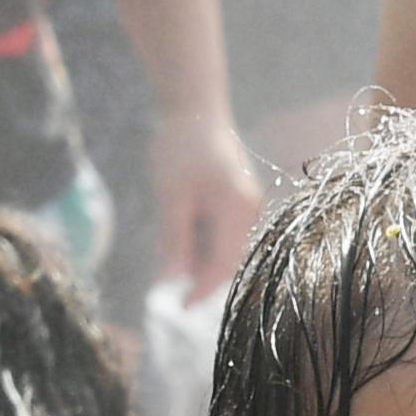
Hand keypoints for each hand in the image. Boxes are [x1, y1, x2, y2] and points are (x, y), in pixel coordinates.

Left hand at [152, 110, 264, 299]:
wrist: (196, 108)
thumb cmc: (180, 147)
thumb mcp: (171, 195)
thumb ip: (174, 239)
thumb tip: (171, 279)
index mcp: (237, 210)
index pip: (222, 265)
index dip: (201, 290)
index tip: (179, 307)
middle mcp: (250, 211)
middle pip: (226, 259)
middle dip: (198, 273)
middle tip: (165, 274)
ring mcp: (248, 205)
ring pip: (224, 247)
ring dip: (197, 255)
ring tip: (171, 236)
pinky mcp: (240, 200)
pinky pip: (223, 232)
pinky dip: (202, 239)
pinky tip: (182, 224)